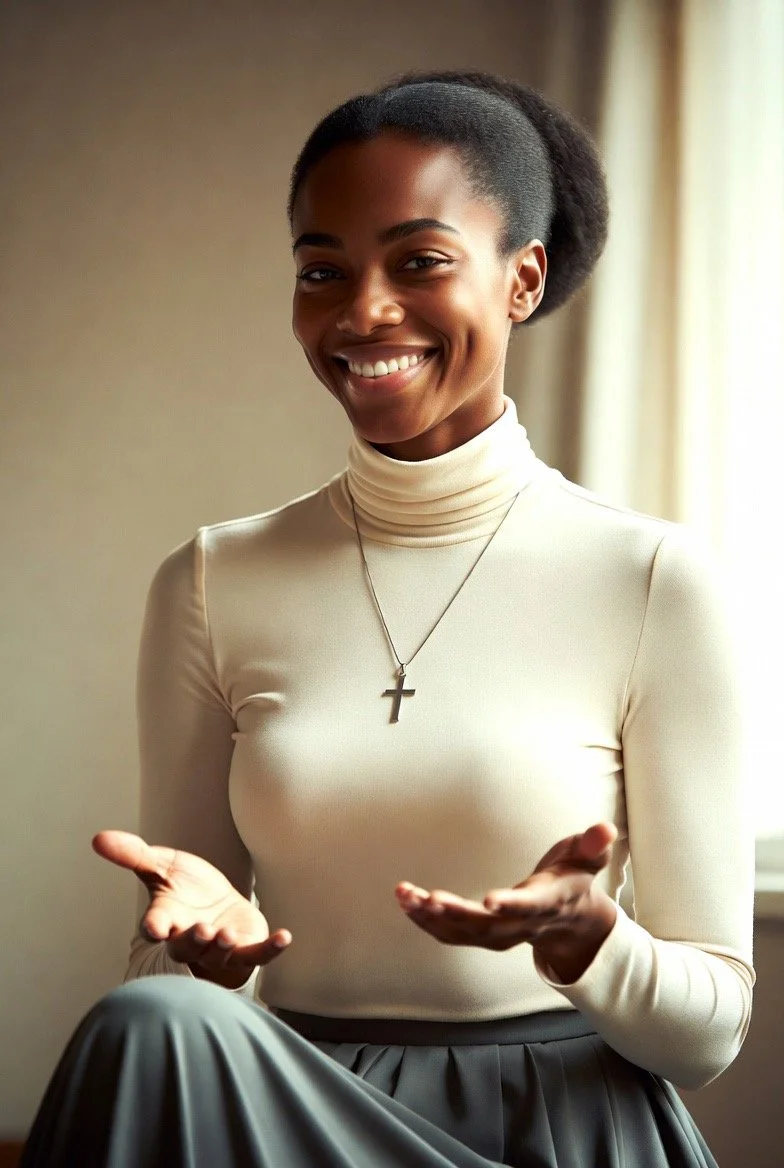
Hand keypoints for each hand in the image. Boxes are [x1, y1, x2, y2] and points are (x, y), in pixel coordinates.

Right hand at [93, 830, 290, 983]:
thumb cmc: (184, 889)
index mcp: (167, 917)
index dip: (155, 927)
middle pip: (187, 945)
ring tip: (225, 934)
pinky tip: (285, 937)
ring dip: (221, 945)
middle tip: (200, 931)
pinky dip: (271, 949)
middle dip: (193, 940)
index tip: (153, 927)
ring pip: (218, 953)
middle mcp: (190, 938)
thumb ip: (132, 854)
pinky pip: (258, 954)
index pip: (157, 924)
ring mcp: (218, 948)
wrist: (216, 906)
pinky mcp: (245, 950)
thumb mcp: (160, 865)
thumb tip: (97, 838)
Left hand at [395, 822, 617, 975]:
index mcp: (548, 902)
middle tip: (429, 898)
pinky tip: (406, 904)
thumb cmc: (574, 879)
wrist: (572, 921)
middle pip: (488, 926)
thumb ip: (593, 845)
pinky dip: (428, 922)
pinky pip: (452, 935)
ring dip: (432, 918)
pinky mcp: (483, 935)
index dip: (511, 905)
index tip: (490, 900)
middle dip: (458, 914)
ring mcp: (501, 934)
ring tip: (405, 895)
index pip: (530, 906)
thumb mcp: (588, 858)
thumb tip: (606, 829)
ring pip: (464, 934)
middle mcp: (521, 924)